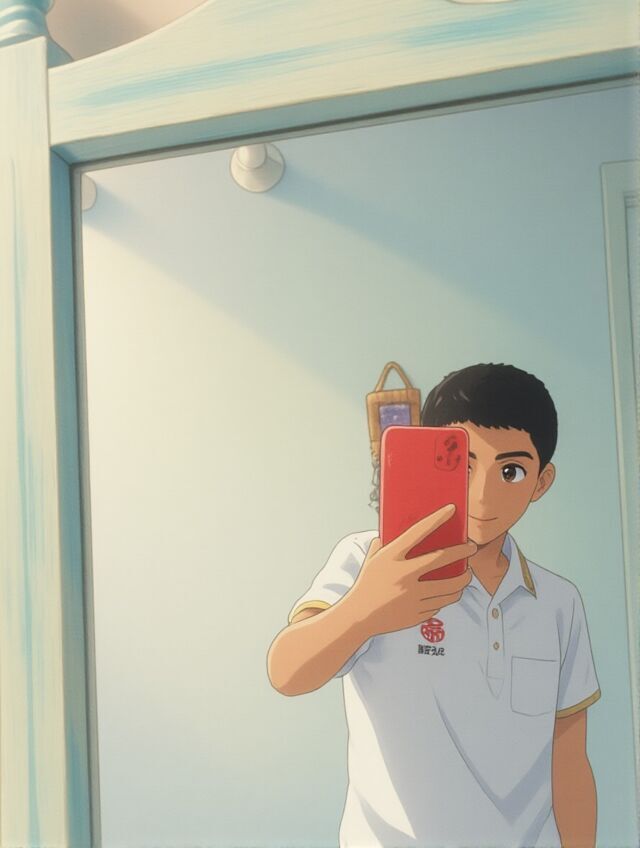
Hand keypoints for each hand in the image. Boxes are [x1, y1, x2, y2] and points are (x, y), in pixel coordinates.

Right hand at [345, 504, 475, 637]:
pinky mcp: (417, 614)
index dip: (436, 518)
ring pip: (448, 587)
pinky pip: (439, 604)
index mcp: (391, 557)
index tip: (451, 509)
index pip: (418, 531)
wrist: (358, 616)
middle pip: (442, 559)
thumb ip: (384, 544)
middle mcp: (404, 575)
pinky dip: (445, 598)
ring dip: (462, 580)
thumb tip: (397, 531)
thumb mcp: (373, 560)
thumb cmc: (366, 584)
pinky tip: (448, 594)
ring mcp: (412, 596)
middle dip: (462, 552)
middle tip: (472, 548)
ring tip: (467, 575)